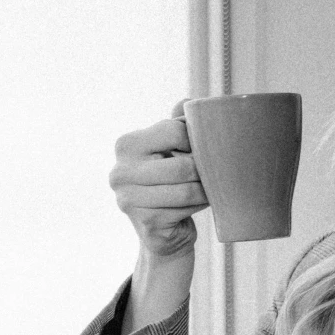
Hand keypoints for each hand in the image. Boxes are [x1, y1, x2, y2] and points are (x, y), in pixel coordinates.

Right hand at [111, 106, 205, 262]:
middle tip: (214, 173)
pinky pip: (185, 210)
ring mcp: (129, 200)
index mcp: (126, 145)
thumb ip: (176, 124)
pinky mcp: (146, 222)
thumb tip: (187, 103)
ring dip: (205, 190)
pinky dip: (200, 206)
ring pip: (186, 190)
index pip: (173, 131)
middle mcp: (120, 172)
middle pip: (182, 165)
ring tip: (211, 188)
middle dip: (203, 171)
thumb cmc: (170, 182)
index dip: (195, 140)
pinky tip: (201, 204)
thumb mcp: (169, 150)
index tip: (202, 148)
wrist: (163, 231)